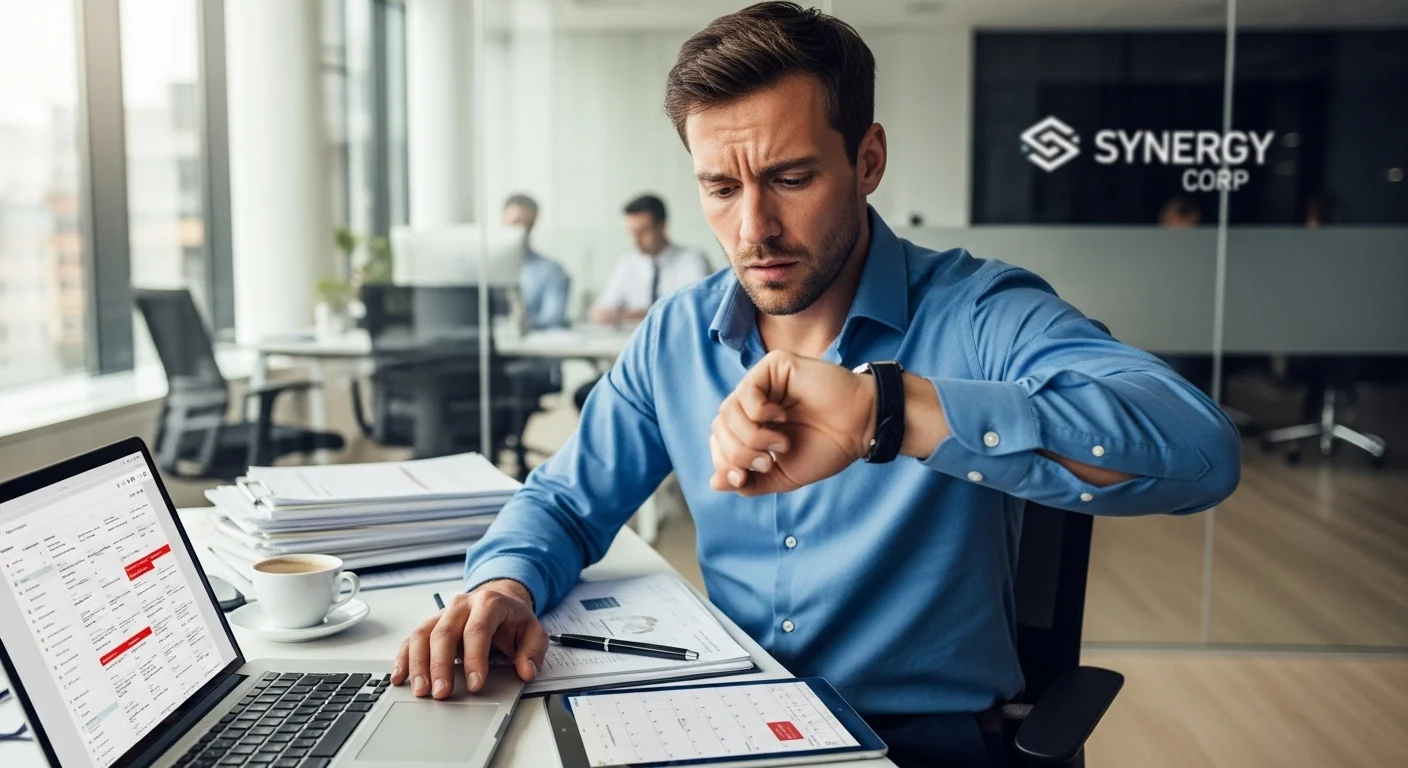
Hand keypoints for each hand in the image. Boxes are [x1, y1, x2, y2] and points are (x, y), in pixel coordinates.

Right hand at [390, 580, 546, 698]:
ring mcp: (442, 613)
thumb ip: (533, 651)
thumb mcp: (534, 631)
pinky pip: (411, 639)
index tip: (475, 685)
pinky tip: (400, 677)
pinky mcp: (430, 624)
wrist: (500, 599)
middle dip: (441, 665)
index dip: (475, 658)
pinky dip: (403, 658)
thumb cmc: (514, 619)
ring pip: (422, 635)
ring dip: (418, 664)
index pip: (477, 630)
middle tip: (442, 693)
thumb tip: (527, 671)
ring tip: (420, 690)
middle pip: (444, 632)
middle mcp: (461, 605)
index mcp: (488, 603)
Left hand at [709, 350, 874, 496]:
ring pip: (727, 411)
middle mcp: (753, 403)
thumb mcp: (782, 476)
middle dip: (738, 453)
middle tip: (767, 462)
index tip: (743, 479)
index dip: (723, 462)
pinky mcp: (773, 366)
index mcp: (752, 426)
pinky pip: (746, 390)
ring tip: (780, 443)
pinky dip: (758, 412)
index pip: (718, 441)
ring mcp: (762, 383)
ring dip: (750, 435)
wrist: (860, 429)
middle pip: (719, 428)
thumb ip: (749, 482)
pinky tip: (780, 417)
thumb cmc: (827, 448)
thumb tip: (715, 483)